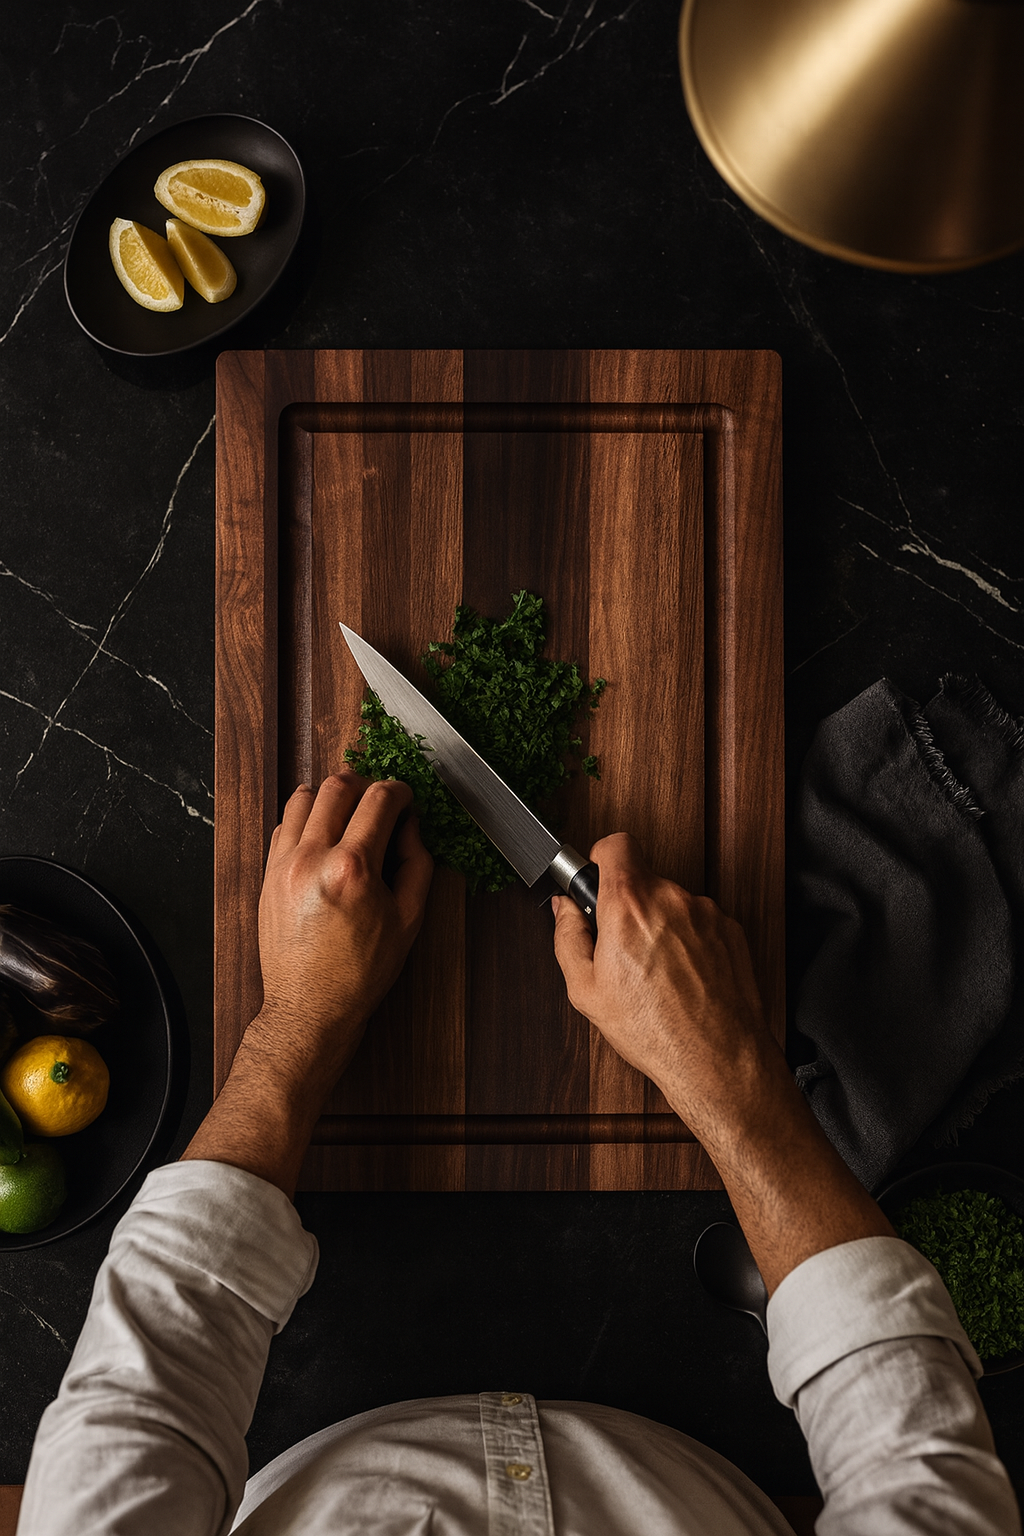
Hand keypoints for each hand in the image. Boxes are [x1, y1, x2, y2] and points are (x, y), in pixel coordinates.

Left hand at [254, 770, 433, 1076]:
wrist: (311, 1006)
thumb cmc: (360, 971)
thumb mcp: (409, 919)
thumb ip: (417, 863)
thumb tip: (410, 825)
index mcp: (352, 868)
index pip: (379, 799)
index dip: (399, 792)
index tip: (405, 800)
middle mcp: (312, 858)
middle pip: (338, 786)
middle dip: (365, 785)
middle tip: (378, 804)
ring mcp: (284, 863)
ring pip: (303, 796)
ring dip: (331, 797)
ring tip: (348, 817)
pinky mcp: (267, 874)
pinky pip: (283, 823)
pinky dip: (305, 819)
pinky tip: (322, 836)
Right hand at [552, 833, 892, 1289]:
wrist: (717, 1057)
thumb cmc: (654, 1031)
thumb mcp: (586, 991)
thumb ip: (568, 937)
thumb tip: (564, 909)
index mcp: (629, 906)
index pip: (615, 845)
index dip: (602, 858)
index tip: (598, 877)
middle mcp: (671, 899)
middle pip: (642, 881)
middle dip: (629, 908)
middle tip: (623, 951)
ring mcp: (706, 912)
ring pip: (672, 905)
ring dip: (661, 927)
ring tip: (657, 975)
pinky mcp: (730, 930)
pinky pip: (699, 923)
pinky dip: (689, 942)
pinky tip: (683, 979)